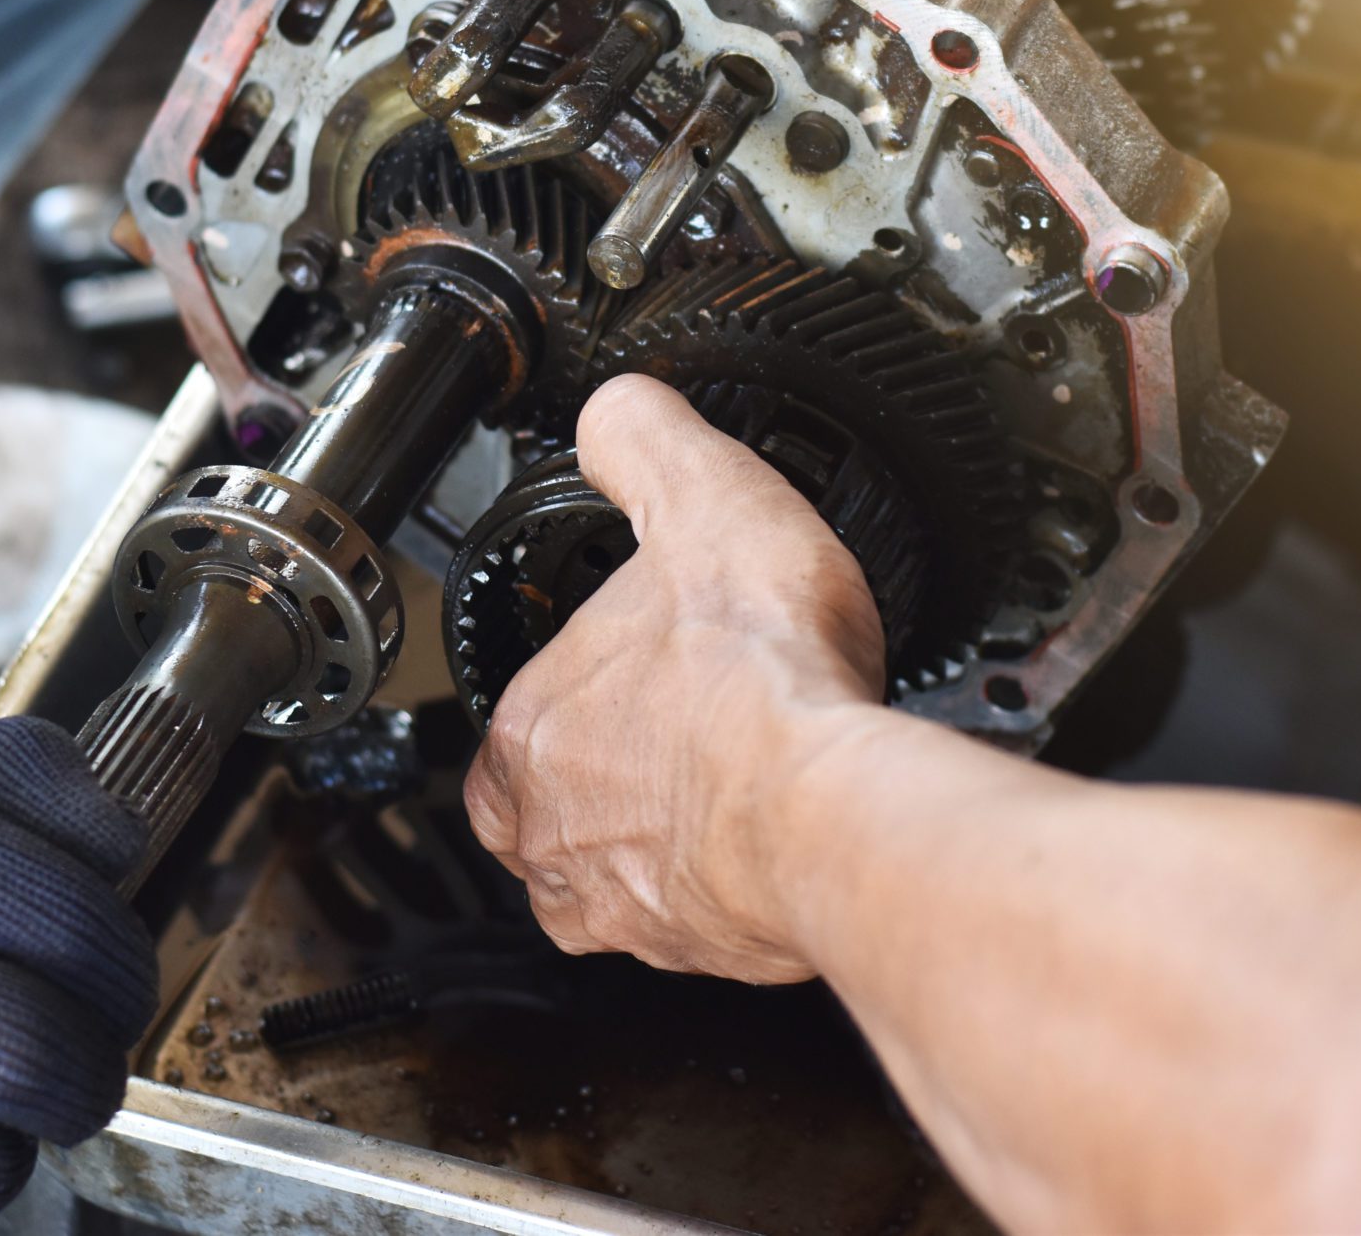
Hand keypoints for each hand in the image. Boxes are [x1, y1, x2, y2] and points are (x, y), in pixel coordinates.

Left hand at [464, 376, 889, 982]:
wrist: (833, 810)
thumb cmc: (763, 676)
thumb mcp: (701, 495)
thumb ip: (643, 440)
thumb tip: (617, 411)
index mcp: (529, 724)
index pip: (526, 701)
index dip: (590, 672)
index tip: (648, 659)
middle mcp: (550, 829)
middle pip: (557, 794)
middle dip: (615, 763)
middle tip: (689, 727)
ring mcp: (618, 903)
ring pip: (612, 868)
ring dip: (660, 832)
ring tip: (728, 785)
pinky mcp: (688, 950)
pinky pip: (684, 922)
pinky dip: (717, 888)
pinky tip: (760, 844)